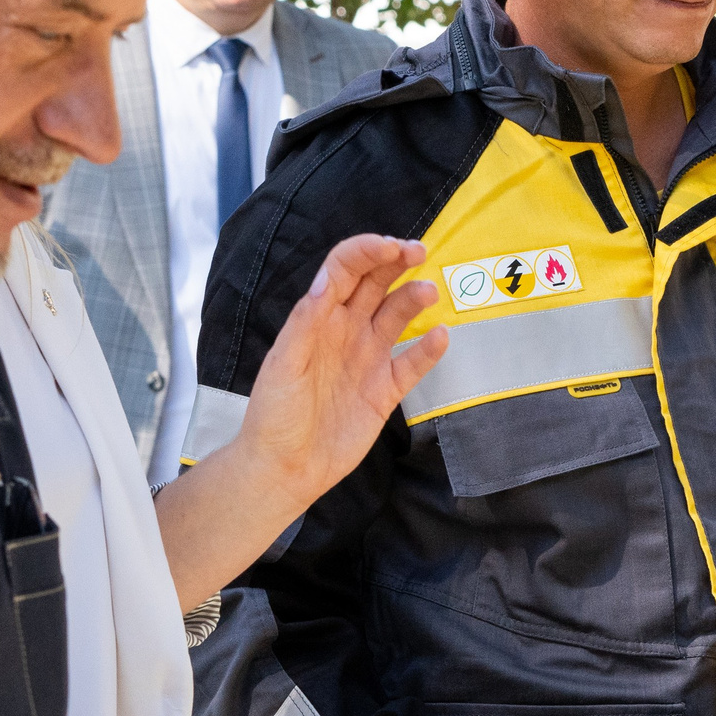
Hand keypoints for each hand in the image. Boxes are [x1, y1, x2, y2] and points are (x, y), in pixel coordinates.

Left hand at [237, 235, 447, 513]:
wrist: (285, 468)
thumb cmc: (274, 414)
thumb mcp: (284, 363)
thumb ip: (307, 320)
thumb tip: (330, 279)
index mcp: (317, 318)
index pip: (345, 270)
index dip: (367, 252)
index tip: (392, 248)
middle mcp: (345, 331)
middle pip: (375, 283)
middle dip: (397, 261)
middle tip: (419, 251)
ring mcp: (368, 359)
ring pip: (397, 317)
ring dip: (414, 299)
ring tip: (428, 292)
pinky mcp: (385, 391)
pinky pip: (413, 364)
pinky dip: (429, 350)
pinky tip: (441, 336)